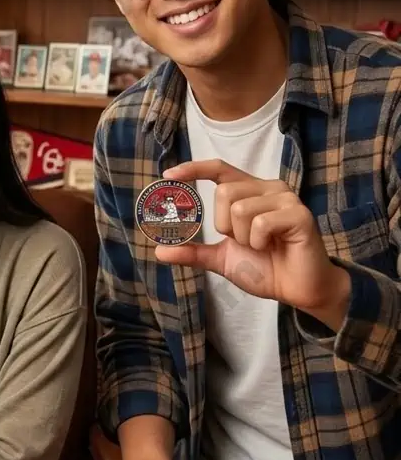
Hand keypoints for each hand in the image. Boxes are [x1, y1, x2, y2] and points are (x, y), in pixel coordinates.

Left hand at [154, 159, 350, 328]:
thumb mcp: (222, 258)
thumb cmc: (265, 268)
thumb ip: (193, 252)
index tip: (168, 175)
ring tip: (261, 246)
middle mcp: (268, 188)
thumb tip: (159, 250)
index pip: (219, 169)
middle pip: (224, 192)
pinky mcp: (300, 215)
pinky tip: (273, 248)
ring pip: (240, 208)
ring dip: (242, 237)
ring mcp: (286, 199)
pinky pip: (260, 223)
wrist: (297, 290)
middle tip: (242, 241)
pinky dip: (258, 242)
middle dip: (224, 225)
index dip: (194, 169)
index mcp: (250, 192)